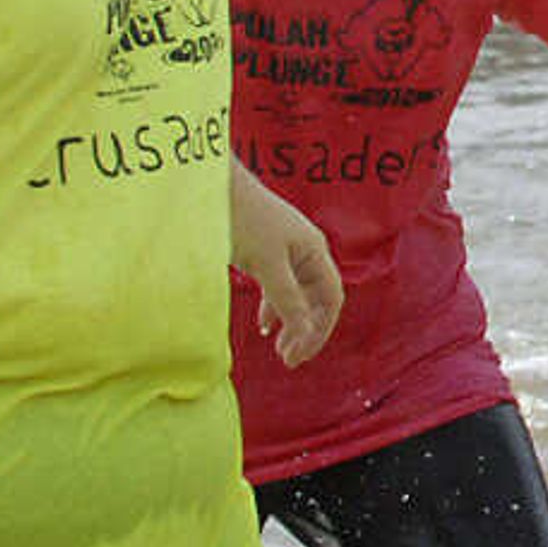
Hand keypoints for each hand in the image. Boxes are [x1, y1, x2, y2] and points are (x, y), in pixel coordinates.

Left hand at [230, 186, 344, 367]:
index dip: (319, 330)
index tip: (297, 356)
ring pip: (298, 294)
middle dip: (306, 330)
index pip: (331, 299)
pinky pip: (280, 286)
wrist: (216, 187)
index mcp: (314, 251)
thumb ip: (287, 299)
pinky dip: (274, 307)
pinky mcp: (266, 251)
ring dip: (291, 321)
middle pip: (318, 299)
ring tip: (278, 347)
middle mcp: (306, 251)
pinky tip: (264, 324)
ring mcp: (286, 251)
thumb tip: (304, 333)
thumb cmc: (244, 219)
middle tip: (288, 359)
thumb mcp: (267, 264)